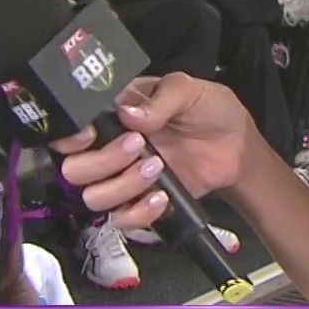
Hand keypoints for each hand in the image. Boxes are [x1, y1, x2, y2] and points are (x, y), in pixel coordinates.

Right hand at [51, 73, 258, 227]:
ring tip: (157, 167)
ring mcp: (124, 177)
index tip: (91, 134)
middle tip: (138, 145)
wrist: (237, 146)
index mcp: (113, 112)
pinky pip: (122, 219)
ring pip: (94, 197)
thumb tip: (129, 114)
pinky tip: (162, 196)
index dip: (71, 136)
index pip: (71, 127)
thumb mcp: (188, 89)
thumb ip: (160, 98)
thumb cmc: (209, 110)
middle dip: (101, 161)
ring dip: (122, 186)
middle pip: (74, 169)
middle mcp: (111, 146)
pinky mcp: (142, 201)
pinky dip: (139, 212)